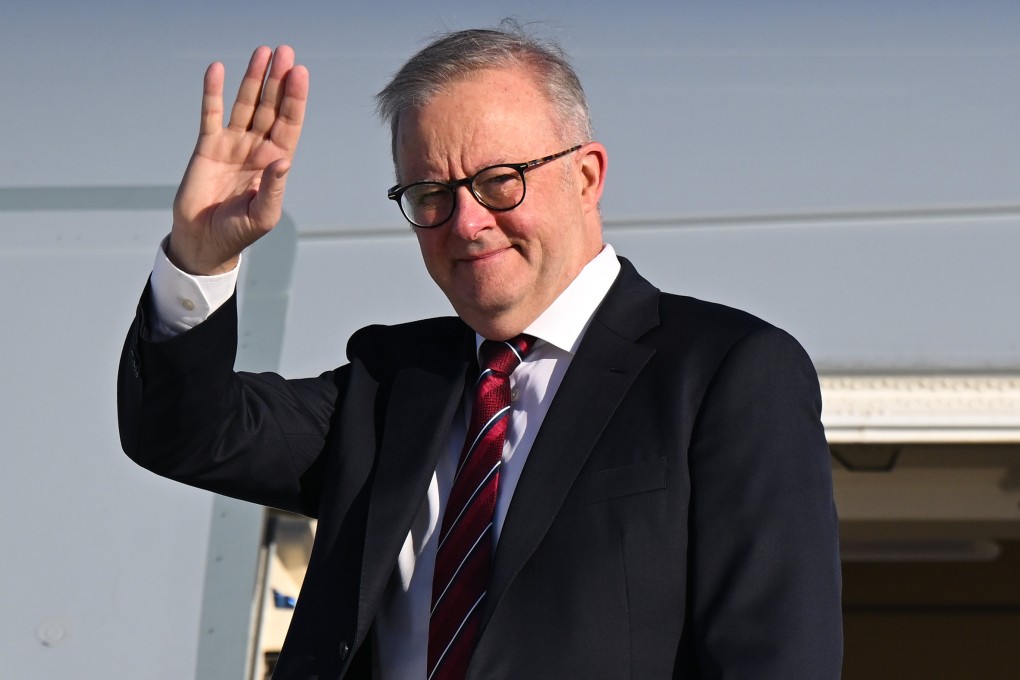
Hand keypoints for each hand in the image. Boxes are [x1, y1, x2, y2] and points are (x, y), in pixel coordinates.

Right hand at [169, 45, 307, 274]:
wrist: (204, 240)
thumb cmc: (237, 232)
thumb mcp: (262, 215)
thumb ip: (273, 188)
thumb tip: (282, 161)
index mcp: (275, 163)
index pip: (289, 124)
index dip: (295, 100)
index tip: (300, 74)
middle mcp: (257, 149)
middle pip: (270, 107)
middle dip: (278, 80)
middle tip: (285, 52)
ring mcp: (233, 145)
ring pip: (246, 104)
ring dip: (254, 78)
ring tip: (262, 52)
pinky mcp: (208, 146)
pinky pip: (211, 114)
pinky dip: (213, 92)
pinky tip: (217, 70)